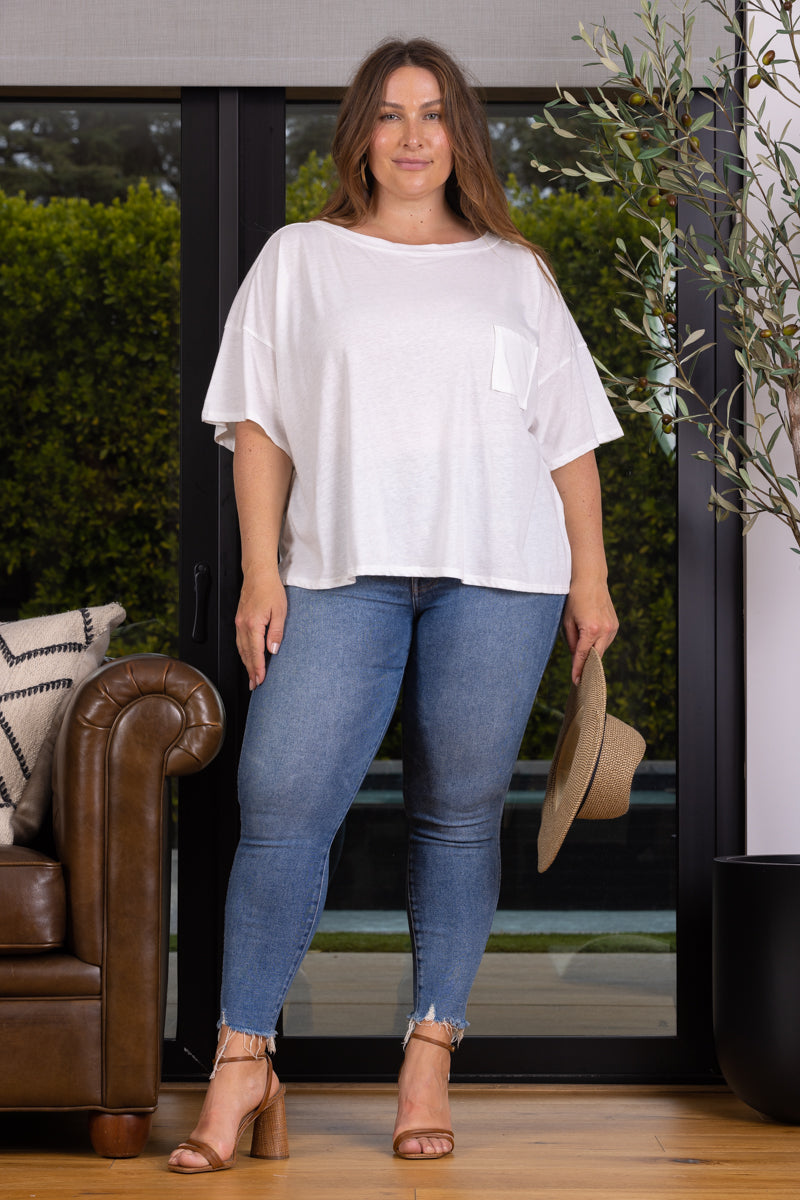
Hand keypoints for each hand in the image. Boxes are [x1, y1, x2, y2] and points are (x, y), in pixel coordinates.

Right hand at [234, 566, 286, 689]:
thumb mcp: (280, 611)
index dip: (258, 669)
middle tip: (254, 685)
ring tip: (251, 675)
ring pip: (241, 649)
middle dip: (250, 671)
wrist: (258, 574)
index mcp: (253, 625)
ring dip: (246, 664)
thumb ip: (276, 633)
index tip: (260, 680)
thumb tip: (273, 650)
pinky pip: (239, 641)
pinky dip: (243, 653)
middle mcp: (242, 626)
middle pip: (246, 654)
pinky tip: (247, 657)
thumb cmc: (270, 589)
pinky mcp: (239, 620)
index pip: (255, 653)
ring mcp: (239, 623)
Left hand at [562, 579, 618, 683]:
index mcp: (591, 629)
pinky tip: (591, 643)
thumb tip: (575, 655)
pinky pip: (606, 641)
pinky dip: (598, 644)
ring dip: (593, 654)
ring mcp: (612, 627)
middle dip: (588, 666)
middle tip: (580, 677)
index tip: (576, 681)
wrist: (590, 580)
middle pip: (596, 656)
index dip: (578, 669)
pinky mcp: (615, 625)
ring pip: (602, 649)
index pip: (582, 655)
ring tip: (583, 658)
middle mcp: (605, 630)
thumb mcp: (567, 621)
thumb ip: (571, 641)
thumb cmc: (575, 598)